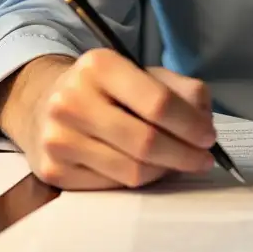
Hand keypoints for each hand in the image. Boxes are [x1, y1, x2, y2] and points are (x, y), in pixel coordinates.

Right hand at [0, 50, 219, 189]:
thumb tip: (204, 121)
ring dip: (165, 170)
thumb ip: (181, 89)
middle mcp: (72, 100)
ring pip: (132, 170)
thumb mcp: (142, 73)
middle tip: (203, 159)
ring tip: (177, 162)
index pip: (158, 102)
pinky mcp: (53, 170)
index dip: (191, 124)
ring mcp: (59, 138)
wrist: (43, 104)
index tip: (209, 137)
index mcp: (100, 66)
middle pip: (146, 141)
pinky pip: (113, 186)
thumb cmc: (105, 89)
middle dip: (184, 155)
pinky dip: (138, 180)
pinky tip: (146, 167)